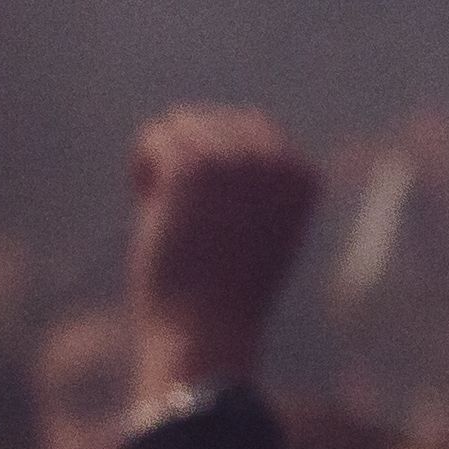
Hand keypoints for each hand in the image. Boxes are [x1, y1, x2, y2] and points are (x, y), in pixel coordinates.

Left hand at [123, 104, 323, 400]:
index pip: (251, 126)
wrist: (206, 329)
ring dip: (164, 164)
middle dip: (188, 158)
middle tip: (185, 212)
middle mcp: (277, 162)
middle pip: (212, 119)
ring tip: (169, 211)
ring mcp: (236, 163)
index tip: (211, 207)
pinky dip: (143, 170)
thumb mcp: (257, 229)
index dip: (218, 161)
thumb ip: (252, 180)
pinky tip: (151, 205)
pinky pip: (154, 138)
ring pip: (178, 125)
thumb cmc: (225, 289)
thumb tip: (223, 120)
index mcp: (304, 176)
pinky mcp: (193, 169)